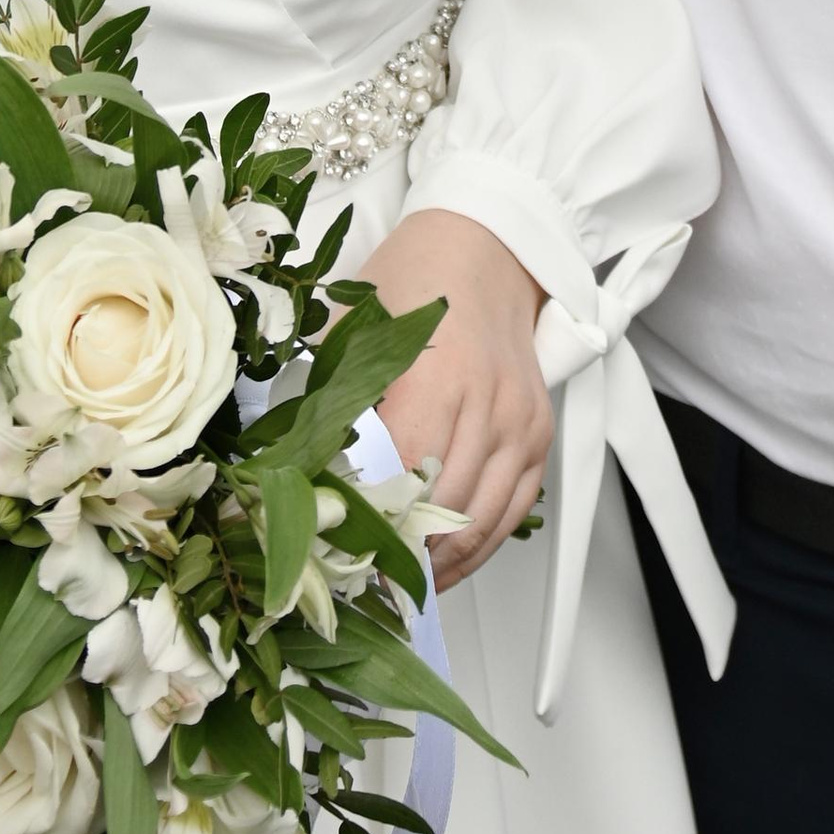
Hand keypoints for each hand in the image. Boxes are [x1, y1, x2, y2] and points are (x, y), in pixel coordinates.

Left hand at [362, 209, 550, 592]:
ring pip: (481, 522)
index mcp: (438, 372)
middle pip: (445, 509)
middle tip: (358, 582)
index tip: (336, 554)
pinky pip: (513, 511)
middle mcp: (488, 402)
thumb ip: (330, 397)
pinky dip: (479, 547)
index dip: (372, 525)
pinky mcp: (537, 434)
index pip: (403, 476)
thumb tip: (295, 472)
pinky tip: (444, 565)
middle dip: (401, 554)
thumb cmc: (416, 277)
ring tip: (396, 587)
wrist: (488, 246)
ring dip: (439, 564)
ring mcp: (520, 422)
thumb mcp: (354, 326)